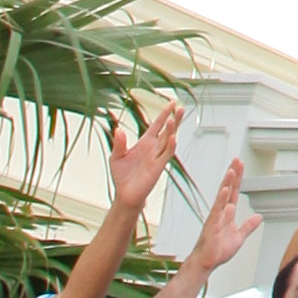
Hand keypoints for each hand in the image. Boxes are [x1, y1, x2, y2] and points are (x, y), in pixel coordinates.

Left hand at [105, 97, 183, 213]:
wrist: (125, 194)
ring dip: (171, 130)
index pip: (157, 125)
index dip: (164, 114)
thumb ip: (119, 143)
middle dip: (174, 119)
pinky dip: (170, 147)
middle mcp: (153, 148)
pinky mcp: (157, 167)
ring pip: (168, 140)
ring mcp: (157, 157)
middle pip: (167, 130)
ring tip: (174, 119)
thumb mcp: (117, 156)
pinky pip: (166, 155)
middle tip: (180, 108)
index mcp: (145, 142)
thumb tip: (118, 130)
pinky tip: (172, 138)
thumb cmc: (122, 175)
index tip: (172, 103)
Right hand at [190, 159, 255, 279]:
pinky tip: (225, 190)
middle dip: (233, 174)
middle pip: (228, 189)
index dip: (238, 179)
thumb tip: (258, 217)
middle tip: (237, 160)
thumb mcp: (239, 237)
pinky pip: (217, 209)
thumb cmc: (218, 250)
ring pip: (222, 196)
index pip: (233, 192)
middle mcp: (221, 212)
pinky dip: (221, 199)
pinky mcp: (211, 224)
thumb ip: (248, 226)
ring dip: (227, 183)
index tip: (239, 165)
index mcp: (227, 213)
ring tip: (232, 170)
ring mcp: (215, 217)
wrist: (206, 263)